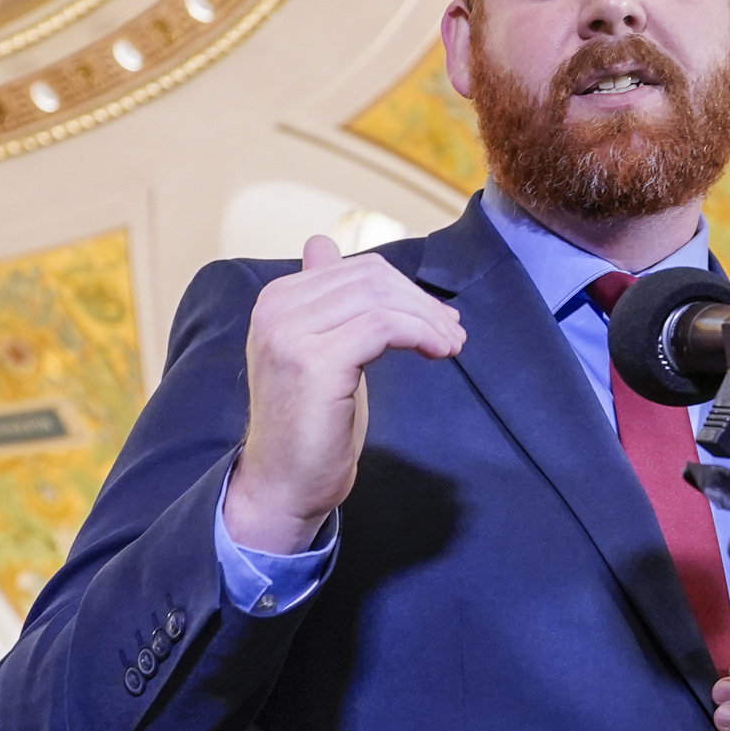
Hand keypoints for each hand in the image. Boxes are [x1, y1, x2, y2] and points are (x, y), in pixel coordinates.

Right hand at [223, 236, 463, 553]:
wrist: (283, 484)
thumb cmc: (310, 424)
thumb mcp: (320, 350)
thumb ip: (324, 301)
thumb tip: (323, 245)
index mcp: (277, 299)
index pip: (357, 270)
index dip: (407, 290)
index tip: (440, 317)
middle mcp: (276, 308)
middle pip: (371, 279)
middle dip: (422, 303)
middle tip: (453, 331)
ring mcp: (290, 332)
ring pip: (380, 299)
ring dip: (428, 319)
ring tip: (451, 345)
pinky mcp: (313, 360)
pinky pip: (383, 327)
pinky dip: (420, 334)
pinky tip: (437, 352)